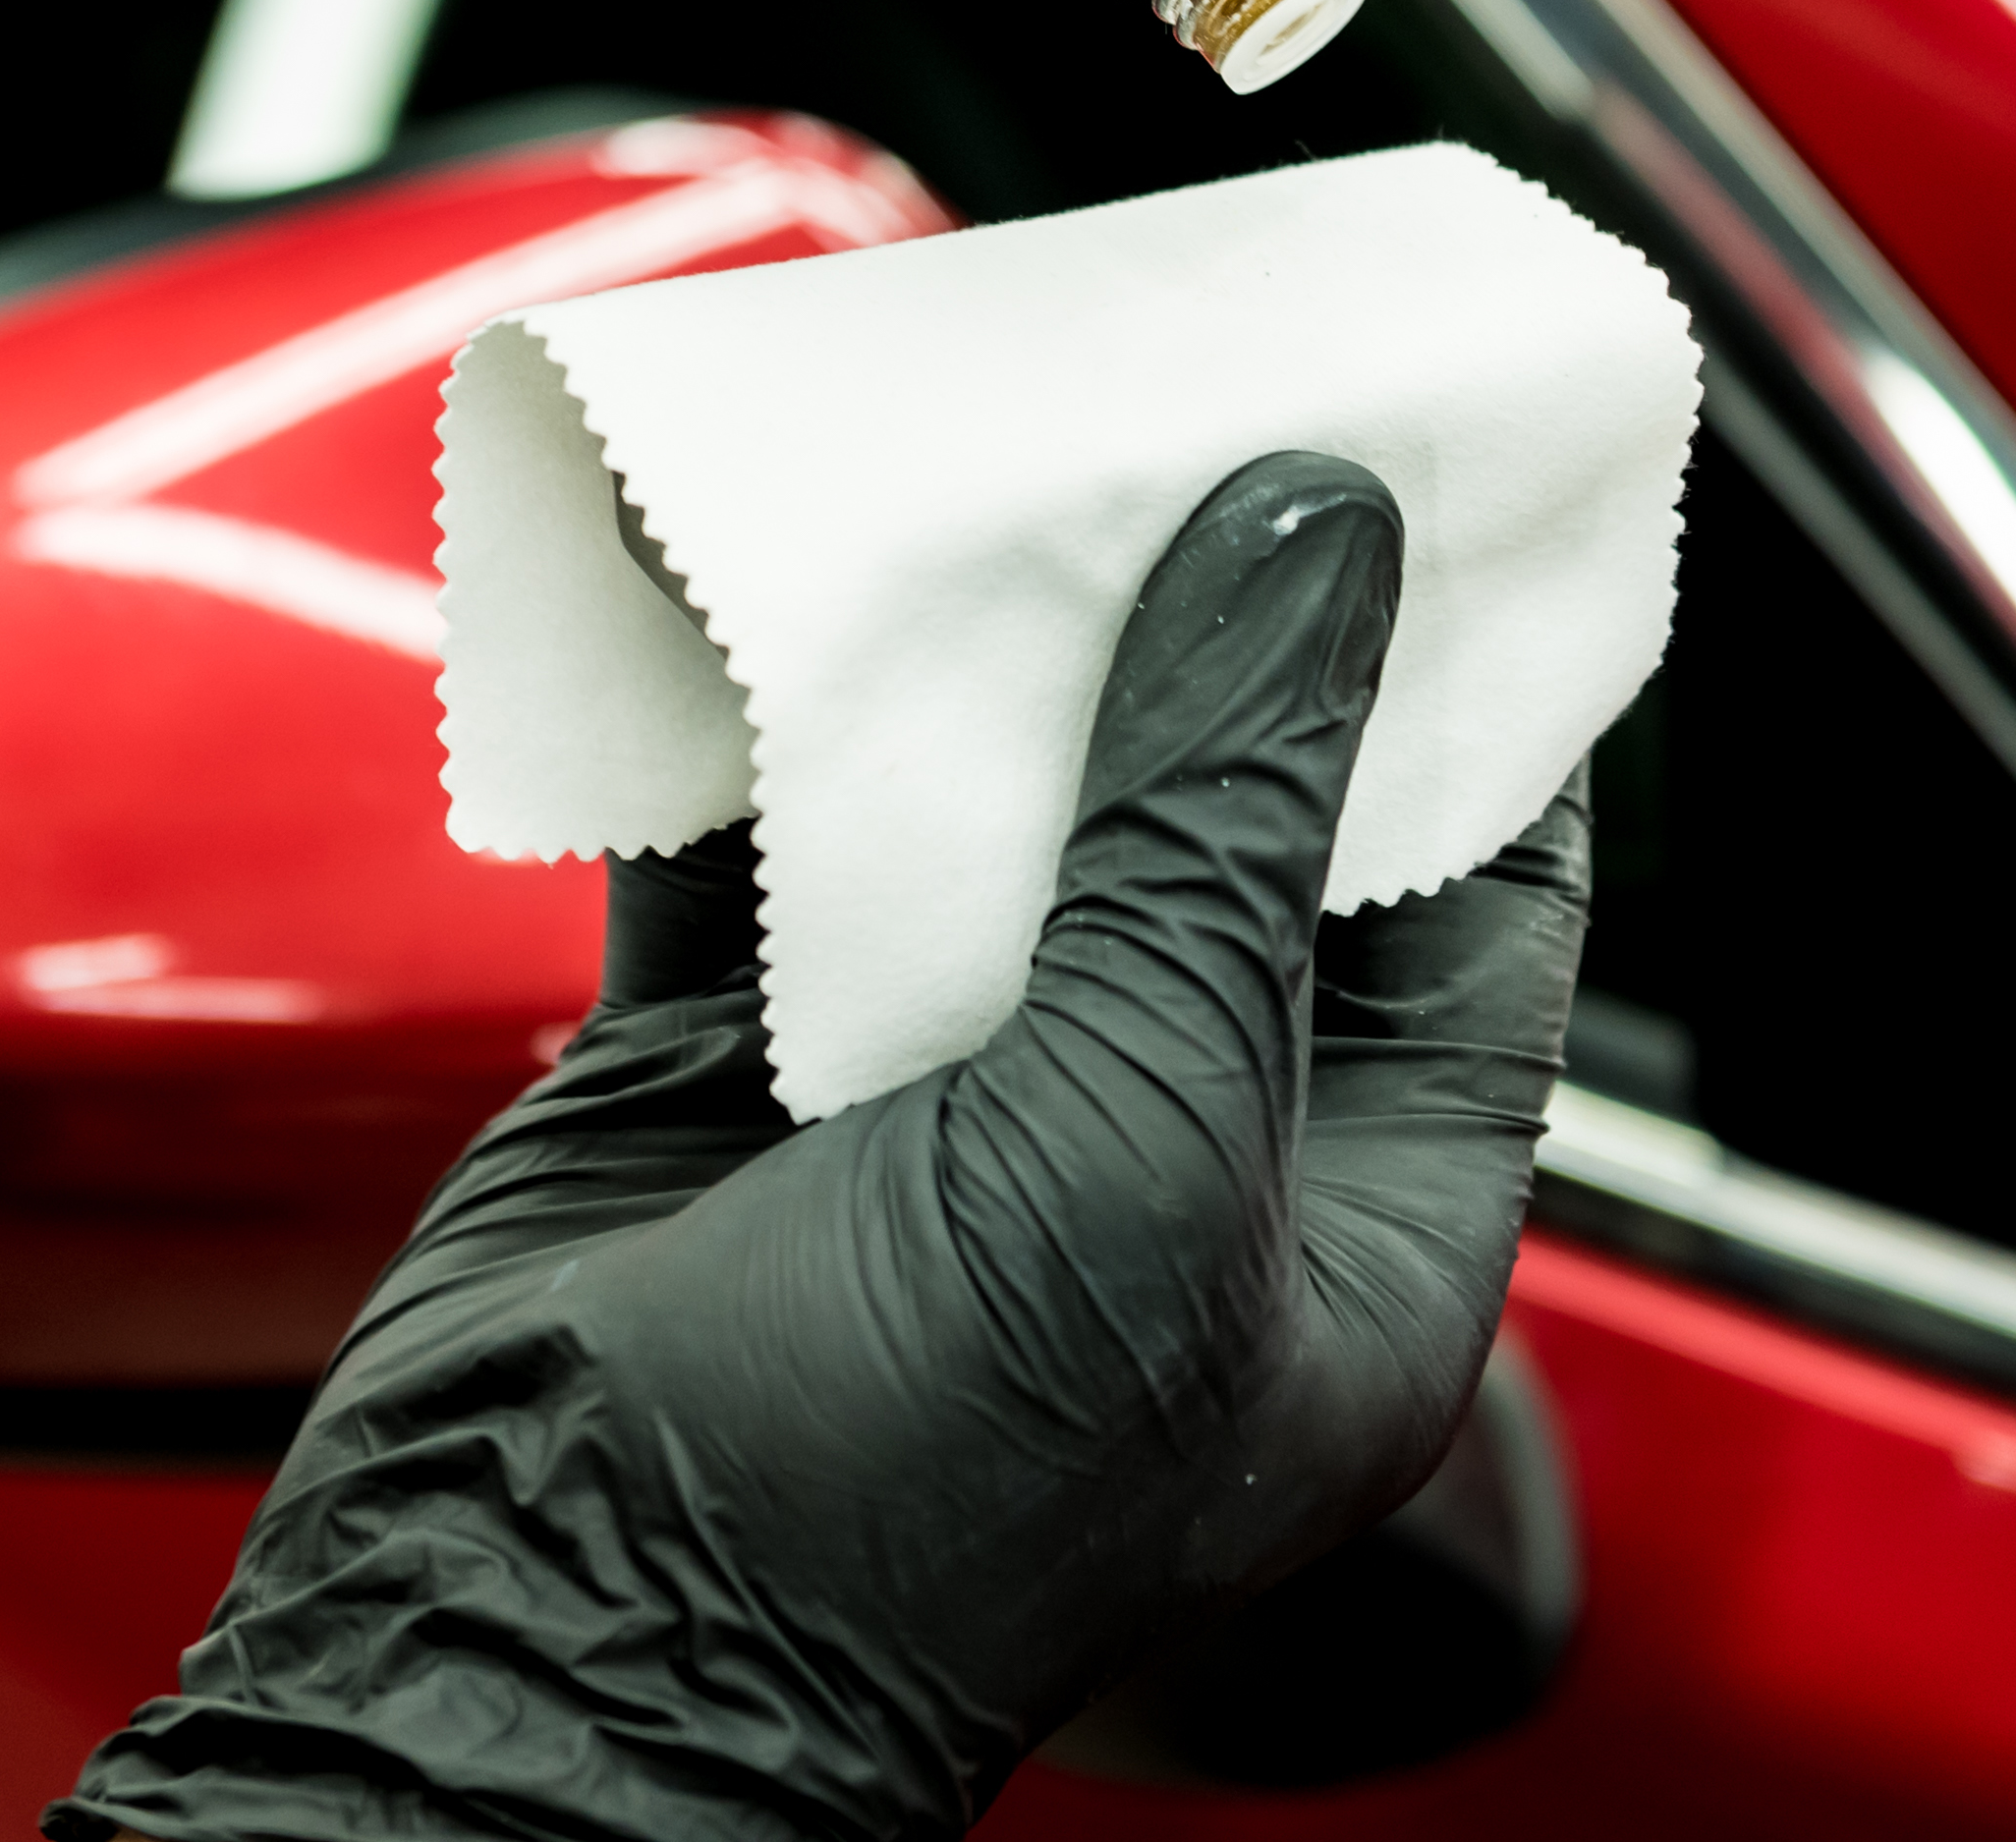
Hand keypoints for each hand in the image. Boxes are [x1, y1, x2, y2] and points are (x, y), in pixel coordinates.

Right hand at [52, 453, 1588, 1840]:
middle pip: (1223, 810)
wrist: (538, 1631)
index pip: (1474, 902)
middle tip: (1207, 383)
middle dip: (1202, 604)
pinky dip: (758, 689)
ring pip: (995, 795)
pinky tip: (763, 542)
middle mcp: (1162, 1143)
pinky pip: (775, 828)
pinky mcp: (737, 1062)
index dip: (1477, 688)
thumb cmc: (903, 1491)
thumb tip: (1320, 536)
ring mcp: (942, 1098)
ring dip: (979, 626)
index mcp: (1347, 1217)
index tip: (1468, 480)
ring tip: (996, 420)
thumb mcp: (1148, 1125)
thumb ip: (1224, 824)